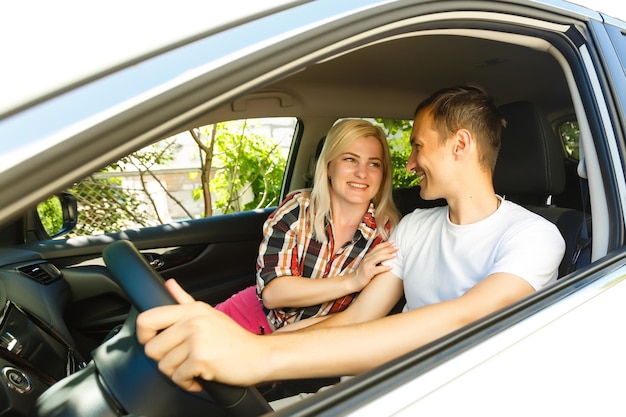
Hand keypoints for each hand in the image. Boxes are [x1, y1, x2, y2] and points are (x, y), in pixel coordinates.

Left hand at [136, 279, 264, 388]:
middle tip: (183, 359)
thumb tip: (170, 285)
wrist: (259, 356)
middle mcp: (192, 321)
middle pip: (152, 348)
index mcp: (191, 310)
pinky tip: (200, 376)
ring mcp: (196, 339)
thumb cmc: (235, 339)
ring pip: (164, 366)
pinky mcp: (201, 359)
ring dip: (178, 373)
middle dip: (165, 360)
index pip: (147, 319)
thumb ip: (184, 300)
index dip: (144, 336)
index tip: (154, 342)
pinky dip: (188, 383)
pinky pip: (178, 378)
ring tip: (194, 367)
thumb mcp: (209, 314)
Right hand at [350, 241, 396, 291]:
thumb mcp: (368, 263)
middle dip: (389, 248)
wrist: (353, 281)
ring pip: (378, 258)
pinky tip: (391, 267)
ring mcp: (367, 265)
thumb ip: (374, 259)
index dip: (385, 244)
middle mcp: (367, 259)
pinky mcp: (368, 273)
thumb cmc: (362, 273)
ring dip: (387, 256)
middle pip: (379, 251)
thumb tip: (385, 255)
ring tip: (395, 255)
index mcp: (368, 256)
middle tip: (397, 248)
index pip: (377, 247)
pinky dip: (385, 268)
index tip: (393, 242)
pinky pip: (377, 269)